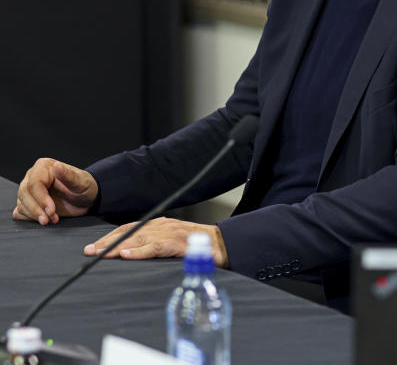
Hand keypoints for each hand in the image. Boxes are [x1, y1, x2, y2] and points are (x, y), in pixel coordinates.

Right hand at [13, 158, 98, 224]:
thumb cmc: (83, 187)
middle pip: (25, 194)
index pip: (34, 183)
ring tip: (52, 219)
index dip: (41, 199)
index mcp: (44, 166)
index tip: (51, 210)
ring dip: (35, 215)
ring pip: (22, 203)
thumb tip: (57, 166)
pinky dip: (30, 218)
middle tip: (52, 218)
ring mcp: (27, 189)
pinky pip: (20, 211)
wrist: (84, 198)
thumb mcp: (81, 182)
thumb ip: (69, 175)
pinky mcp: (27, 201)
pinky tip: (45, 218)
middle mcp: (32, 176)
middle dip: (37, 210)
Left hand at [83, 218, 229, 266]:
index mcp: (160, 225)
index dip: (110, 237)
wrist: (223, 244)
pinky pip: (156, 247)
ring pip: (138, 238)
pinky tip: (126, 255)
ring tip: (100, 254)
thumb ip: (155, 244)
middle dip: (107, 242)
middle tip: (88, 252)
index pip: (129, 229)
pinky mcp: (179, 244)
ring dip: (117, 246)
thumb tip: (132, 253)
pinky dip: (140, 251)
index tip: (93, 247)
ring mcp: (171, 233)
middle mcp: (163, 226)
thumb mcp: (173, 242)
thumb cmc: (198, 246)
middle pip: (129, 232)